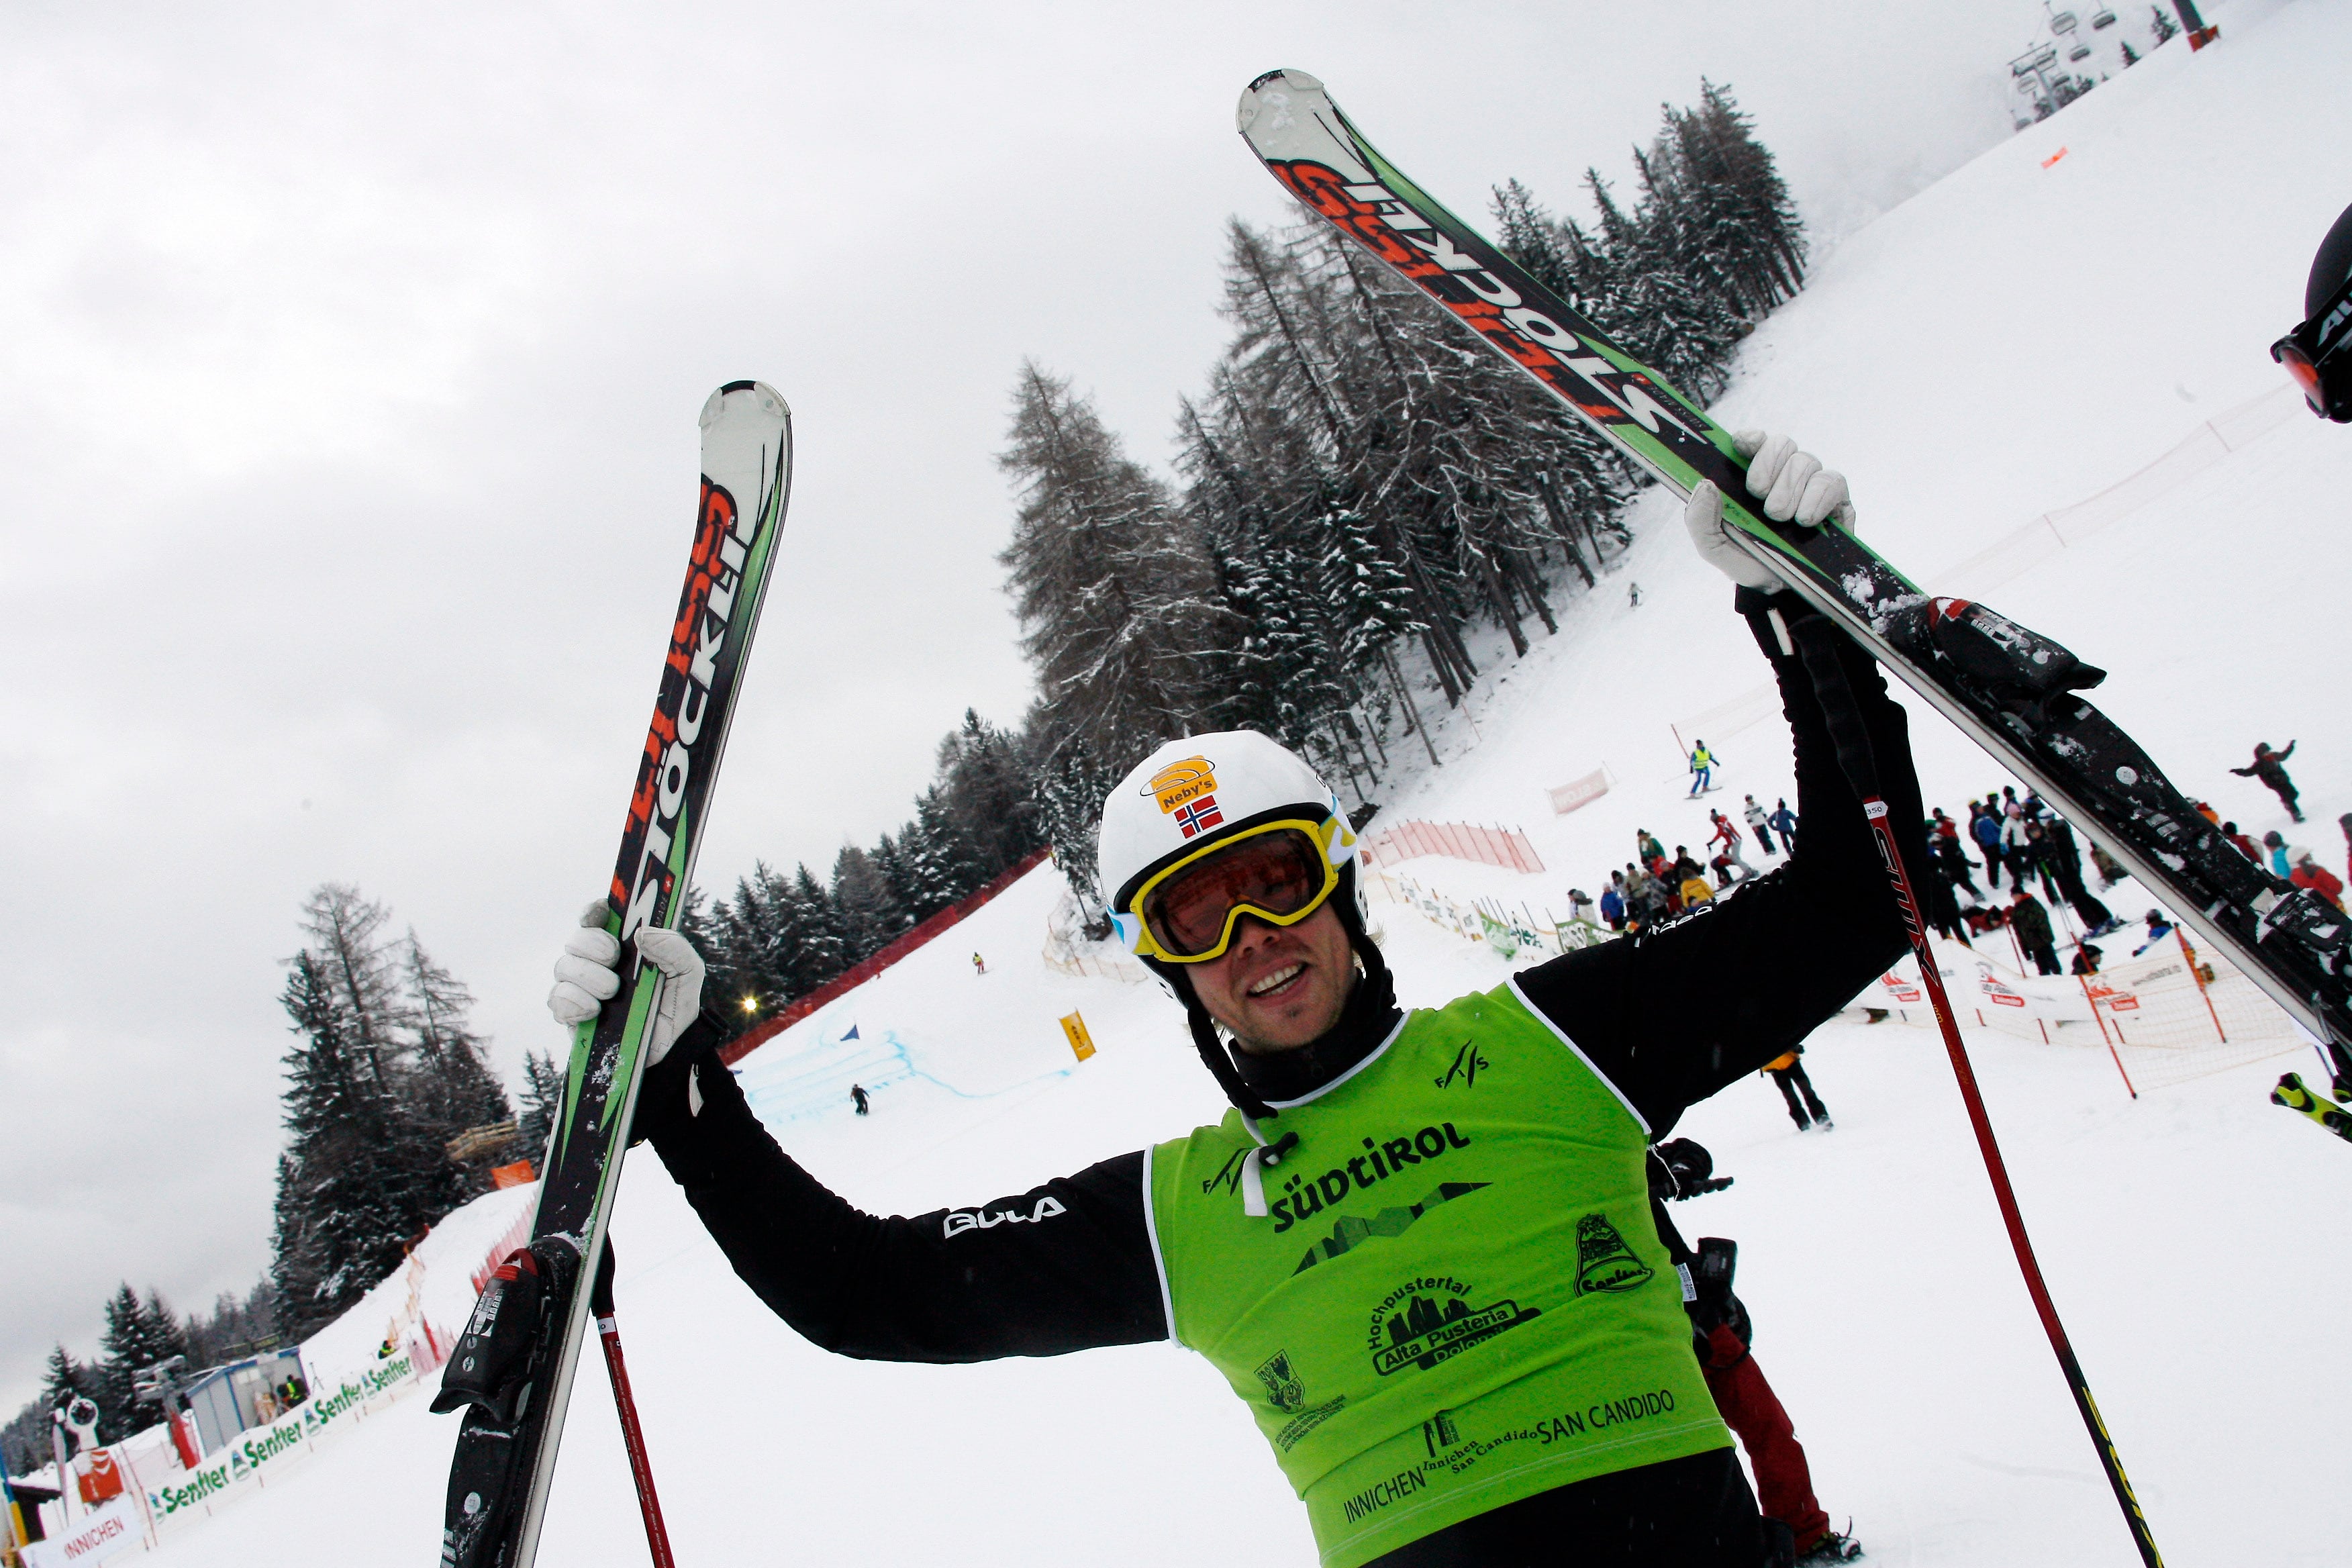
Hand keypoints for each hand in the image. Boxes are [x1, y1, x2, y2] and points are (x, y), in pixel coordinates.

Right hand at [547, 901, 705, 1065]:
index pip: (598, 917)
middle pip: (576, 939)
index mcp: (624, 945)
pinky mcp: (571, 1015)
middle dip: (592, 945)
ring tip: (611, 992)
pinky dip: (571, 1001)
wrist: (667, 1053)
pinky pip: (556, 1000)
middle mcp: (597, 962)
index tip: (598, 913)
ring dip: (586, 976)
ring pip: (563, 967)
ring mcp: (581, 987)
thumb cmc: (674, 1006)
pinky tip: (592, 1010)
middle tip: (612, 958)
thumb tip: (642, 933)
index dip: (593, 910)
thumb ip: (675, 948)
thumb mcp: (688, 974)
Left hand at [1683, 429, 1856, 593]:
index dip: (1750, 438)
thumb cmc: (1747, 561)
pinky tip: (1806, 520)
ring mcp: (1812, 483)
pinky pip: (1832, 482)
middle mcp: (1784, 473)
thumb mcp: (1713, 546)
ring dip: (1789, 491)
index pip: (1753, 441)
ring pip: (1805, 461)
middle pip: (1782, 443)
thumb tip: (1706, 484)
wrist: (1781, 593)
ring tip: (1781, 520)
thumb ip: (1700, 519)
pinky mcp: (1837, 499)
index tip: (1741, 447)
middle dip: (1768, 468)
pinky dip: (1817, 499)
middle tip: (1760, 499)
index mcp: (1752, 475)